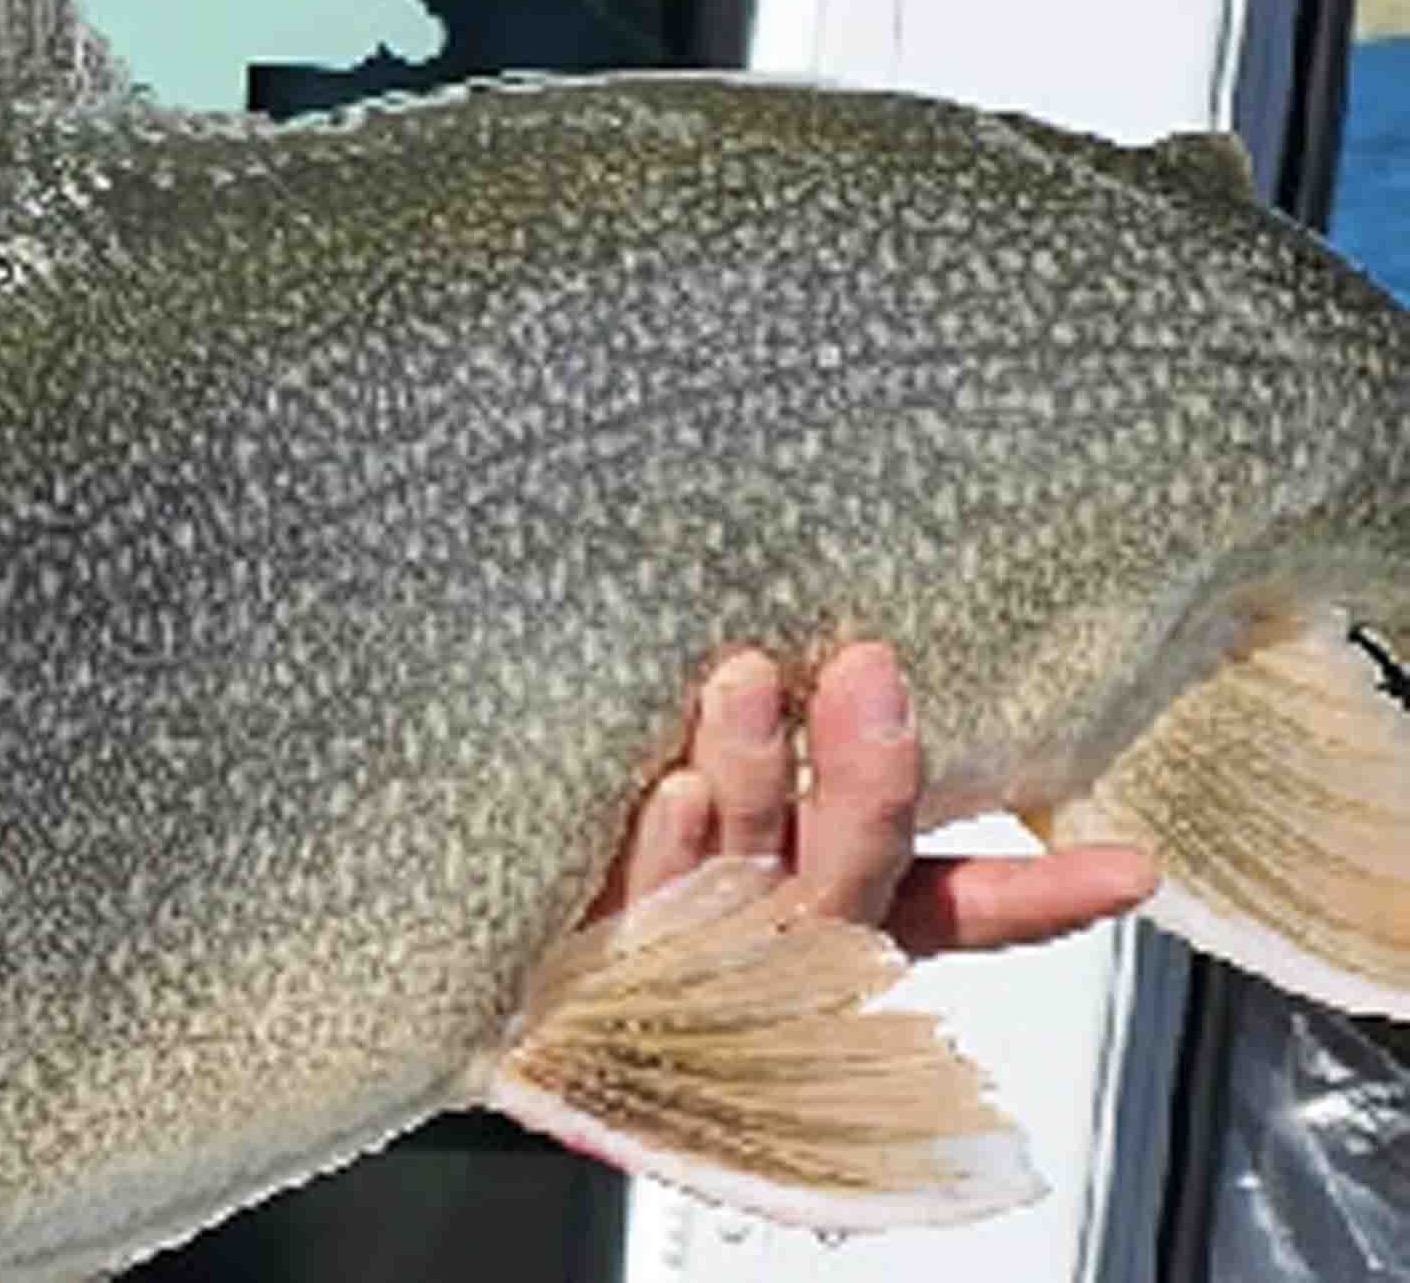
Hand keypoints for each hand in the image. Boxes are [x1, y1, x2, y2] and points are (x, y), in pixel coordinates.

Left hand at [594, 642, 1157, 955]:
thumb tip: (870, 644)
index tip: (1128, 868)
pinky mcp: (602, 962)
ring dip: (753, 775)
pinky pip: (644, 908)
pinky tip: (674, 792)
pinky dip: (665, 849)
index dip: (1040, 893)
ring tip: (747, 680)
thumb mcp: (739, 797)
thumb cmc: (631, 858)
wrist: (485, 970)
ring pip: (745, 871)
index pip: (959, 908)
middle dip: (867, 777)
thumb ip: (817, 752)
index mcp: (835, 907)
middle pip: (849, 869)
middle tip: (870, 671)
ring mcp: (693, 955)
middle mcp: (777, 941)